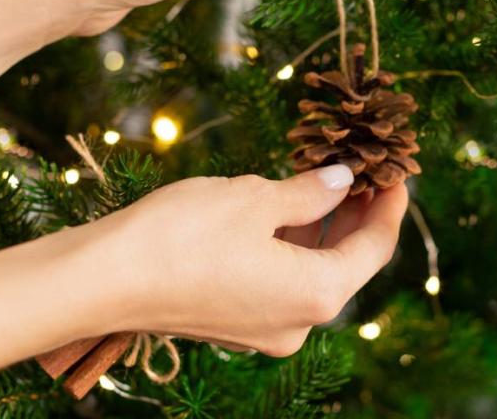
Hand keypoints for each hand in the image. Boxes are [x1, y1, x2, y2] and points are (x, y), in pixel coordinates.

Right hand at [97, 165, 406, 355]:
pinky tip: (284, 207)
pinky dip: (289, 245)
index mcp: (316, 294)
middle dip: (354, 214)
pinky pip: (279, 280)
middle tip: (361, 167)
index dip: (389, 206)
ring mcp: (264, 329)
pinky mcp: (234, 324)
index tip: (396, 172)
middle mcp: (298, 323)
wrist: (100, 281)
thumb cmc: (182, 235)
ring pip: (309, 270)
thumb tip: (341, 181)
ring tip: (324, 177)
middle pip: (345, 262)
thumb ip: (310, 192)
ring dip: (319, 227)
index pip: (375, 249)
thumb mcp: (256, 198)